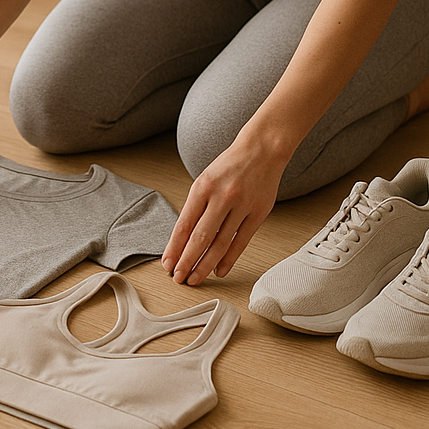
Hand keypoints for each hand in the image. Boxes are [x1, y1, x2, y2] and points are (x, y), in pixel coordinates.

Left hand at [162, 136, 284, 284]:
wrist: (261, 150)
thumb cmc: (229, 166)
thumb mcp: (205, 180)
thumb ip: (196, 207)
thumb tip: (183, 240)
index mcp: (202, 187)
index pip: (184, 224)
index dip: (174, 247)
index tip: (167, 264)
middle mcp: (221, 196)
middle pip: (200, 238)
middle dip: (187, 261)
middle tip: (179, 277)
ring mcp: (241, 205)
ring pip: (220, 244)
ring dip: (206, 265)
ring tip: (196, 278)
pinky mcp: (258, 213)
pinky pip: (241, 242)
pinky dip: (229, 259)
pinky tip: (219, 270)